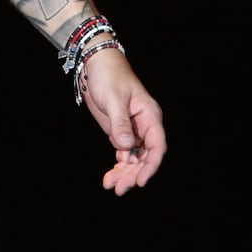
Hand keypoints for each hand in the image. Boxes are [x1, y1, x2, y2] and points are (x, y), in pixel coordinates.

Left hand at [79, 49, 166, 193]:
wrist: (94, 64)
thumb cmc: (108, 75)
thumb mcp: (113, 98)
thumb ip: (120, 123)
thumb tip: (126, 147)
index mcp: (149, 115)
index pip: (157, 146)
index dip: (151, 165)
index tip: (140, 180)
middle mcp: (144, 126)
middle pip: (145, 157)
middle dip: (134, 174)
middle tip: (119, 188)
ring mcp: (132, 130)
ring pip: (134, 158)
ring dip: (125, 173)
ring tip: (111, 185)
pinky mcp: (120, 132)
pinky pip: (123, 154)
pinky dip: (118, 166)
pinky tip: (110, 176)